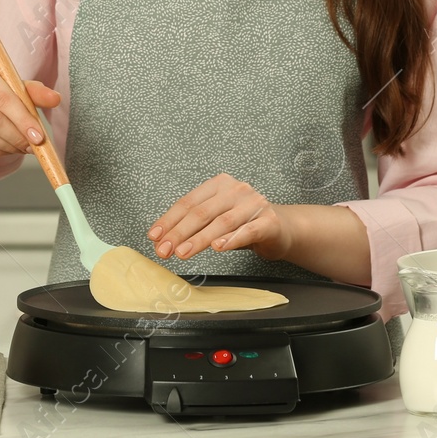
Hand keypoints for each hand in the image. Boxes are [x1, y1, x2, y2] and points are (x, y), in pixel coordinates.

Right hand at [0, 56, 59, 159]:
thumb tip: (55, 98)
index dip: (23, 119)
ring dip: (7, 146)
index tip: (39, 136)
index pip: (3, 96)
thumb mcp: (9, 85)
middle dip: (17, 136)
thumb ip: (32, 91)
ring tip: (20, 147)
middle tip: (32, 146)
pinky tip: (4, 148)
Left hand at [147, 173, 292, 262]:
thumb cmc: (244, 223)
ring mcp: (253, 204)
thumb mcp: (217, 218)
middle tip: (164, 250)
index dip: (169, 220)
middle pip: (201, 212)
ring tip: (183, 252)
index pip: (188, 202)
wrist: (281, 228)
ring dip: (199, 239)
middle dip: (179, 233)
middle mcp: (236, 190)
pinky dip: (231, 239)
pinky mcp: (268, 222)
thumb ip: (195, 225)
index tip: (155, 236)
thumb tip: (163, 240)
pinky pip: (247, 231)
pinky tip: (218, 247)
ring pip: (221, 223)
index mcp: (219, 185)